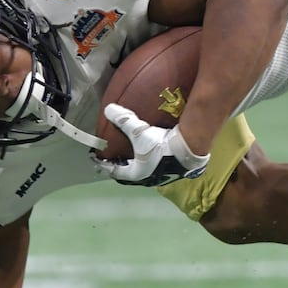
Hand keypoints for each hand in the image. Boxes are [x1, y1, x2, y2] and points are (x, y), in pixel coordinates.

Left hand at [92, 104, 208, 186]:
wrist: (189, 149)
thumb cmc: (160, 146)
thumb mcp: (139, 132)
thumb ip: (124, 120)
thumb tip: (108, 109)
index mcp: (136, 174)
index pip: (115, 171)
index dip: (105, 165)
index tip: (99, 160)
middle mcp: (148, 178)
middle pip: (130, 173)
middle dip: (122, 166)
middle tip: (115, 156)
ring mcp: (162, 176)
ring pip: (144, 171)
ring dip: (138, 163)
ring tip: (134, 153)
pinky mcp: (173, 170)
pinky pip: (156, 166)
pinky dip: (151, 160)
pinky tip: (154, 150)